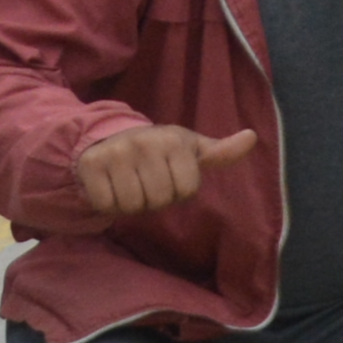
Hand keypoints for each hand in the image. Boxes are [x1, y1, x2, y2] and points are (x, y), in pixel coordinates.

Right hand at [74, 121, 252, 217]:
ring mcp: (115, 153)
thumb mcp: (190, 148)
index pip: (187, 190)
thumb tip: (252, 137)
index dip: (179, 191)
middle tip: (147, 181)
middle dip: (155, 199)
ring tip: (129, 183)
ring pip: (133, 205)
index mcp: (173, 140)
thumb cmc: (158, 150)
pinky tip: (110, 185)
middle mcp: (144, 143)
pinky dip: (108, 203)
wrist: (107, 138)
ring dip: (131, 203)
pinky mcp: (90, 166)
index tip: (169, 175)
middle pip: (160, 199)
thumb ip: (221, 151)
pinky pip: (106, 204)